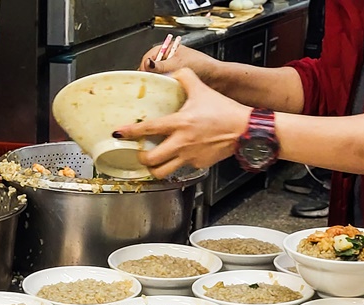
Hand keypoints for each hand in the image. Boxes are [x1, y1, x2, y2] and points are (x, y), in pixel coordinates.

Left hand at [113, 68, 251, 178]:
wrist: (245, 130)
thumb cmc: (225, 111)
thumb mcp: (202, 90)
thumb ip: (185, 78)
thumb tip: (172, 72)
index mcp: (179, 123)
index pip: (148, 128)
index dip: (130, 132)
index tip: (118, 133)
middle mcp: (181, 143)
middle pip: (151, 160)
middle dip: (141, 158)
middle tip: (140, 152)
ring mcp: (189, 157)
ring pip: (163, 172)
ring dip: (154, 169)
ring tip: (153, 162)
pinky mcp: (198, 165)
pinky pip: (181, 169)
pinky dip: (176, 166)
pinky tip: (177, 158)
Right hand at [138, 44, 218, 83]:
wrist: (216, 78)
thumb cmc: (202, 66)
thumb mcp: (178, 64)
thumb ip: (161, 66)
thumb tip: (147, 64)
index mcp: (166, 49)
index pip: (147, 59)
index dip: (144, 69)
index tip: (144, 79)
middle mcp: (166, 60)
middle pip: (149, 70)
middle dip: (149, 78)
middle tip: (151, 86)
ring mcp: (170, 71)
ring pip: (155, 79)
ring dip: (156, 85)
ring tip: (159, 90)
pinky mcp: (173, 82)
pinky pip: (162, 86)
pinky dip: (162, 90)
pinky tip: (164, 93)